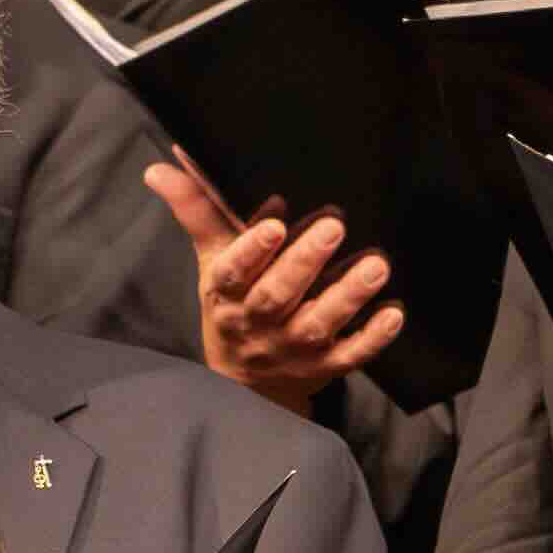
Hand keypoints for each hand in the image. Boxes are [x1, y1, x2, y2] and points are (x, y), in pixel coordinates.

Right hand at [150, 155, 404, 404]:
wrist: (248, 384)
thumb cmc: (234, 304)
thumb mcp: (213, 259)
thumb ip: (198, 212)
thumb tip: (159, 168)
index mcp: (226, 295)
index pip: (232, 274)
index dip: (250, 251)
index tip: (272, 225)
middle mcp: (257, 325)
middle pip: (276, 296)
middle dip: (304, 263)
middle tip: (335, 226)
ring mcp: (292, 349)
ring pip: (317, 324)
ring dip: (347, 296)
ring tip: (377, 264)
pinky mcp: (325, 366)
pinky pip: (350, 354)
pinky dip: (372, 337)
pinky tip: (393, 313)